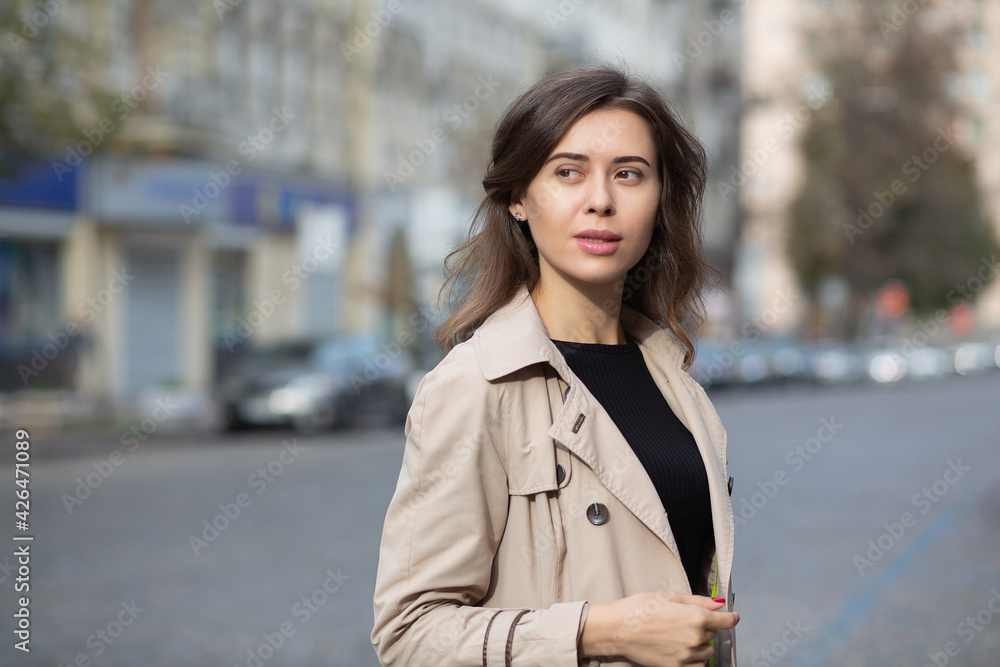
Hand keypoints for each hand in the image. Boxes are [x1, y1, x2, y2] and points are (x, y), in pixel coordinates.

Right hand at [579, 592, 739, 666]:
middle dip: (705, 626)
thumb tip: (719, 603)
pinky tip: (682, 649)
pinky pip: (698, 665)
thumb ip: (698, 601)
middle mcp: (694, 638)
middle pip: (713, 634)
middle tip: (685, 619)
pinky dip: (695, 658)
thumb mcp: (669, 596)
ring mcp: (686, 655)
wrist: (618, 628)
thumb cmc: (639, 608)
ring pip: (707, 651)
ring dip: (700, 643)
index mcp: (695, 617)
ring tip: (680, 634)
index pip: (725, 621)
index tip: (733, 617)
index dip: (731, 618)